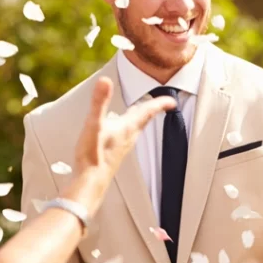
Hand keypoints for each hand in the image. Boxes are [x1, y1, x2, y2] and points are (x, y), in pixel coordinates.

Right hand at [70, 76, 176, 202]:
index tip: (172, 101)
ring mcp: (123, 146)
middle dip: (151, 109)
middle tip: (160, 104)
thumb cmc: (93, 155)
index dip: (160, 104)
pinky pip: (125, 136)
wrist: (91, 181)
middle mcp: (128, 136)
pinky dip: (126, 128)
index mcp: (127, 127)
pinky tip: (118, 130)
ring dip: (139, 119)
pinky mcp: (115, 153)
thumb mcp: (94, 123)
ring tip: (140, 112)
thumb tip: (105, 81)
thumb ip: (99, 102)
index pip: (148, 111)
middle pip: (143, 119)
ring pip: (135, 128)